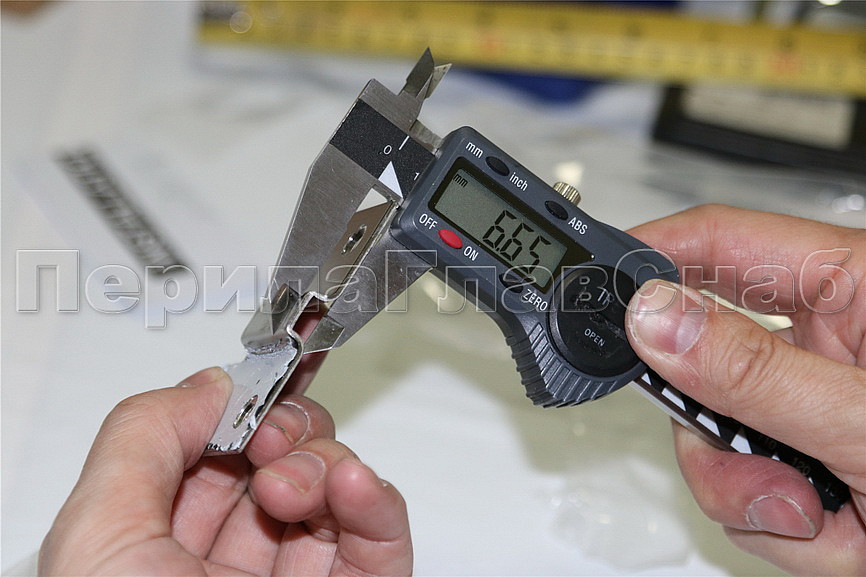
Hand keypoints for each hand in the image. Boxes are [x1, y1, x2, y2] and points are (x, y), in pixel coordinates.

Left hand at [38, 365, 411, 575]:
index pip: (204, 454)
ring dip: (325, 463)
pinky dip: (377, 500)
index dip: (230, 411)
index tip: (248, 389)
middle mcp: (227, 566)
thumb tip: (210, 384)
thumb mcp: (98, 539)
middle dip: (282, 432)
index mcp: (156, 548)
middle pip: (275, 462)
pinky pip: (382, 537)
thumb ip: (142, 436)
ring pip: (332, 489)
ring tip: (299, 481)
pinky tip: (353, 486)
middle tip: (270, 440)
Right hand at [624, 205, 864, 574]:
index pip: (722, 242)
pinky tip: (847, 536)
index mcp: (855, 291)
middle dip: (719, 434)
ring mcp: (815, 408)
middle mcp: (828, 346)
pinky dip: (783, 529)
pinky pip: (746, 489)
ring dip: (758, 497)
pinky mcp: (811, 464)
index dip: (653, 253)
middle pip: (702, 360)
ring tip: (829, 522)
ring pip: (718, 439)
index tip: (596, 281)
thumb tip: (655, 317)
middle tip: (752, 469)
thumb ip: (756, 371)